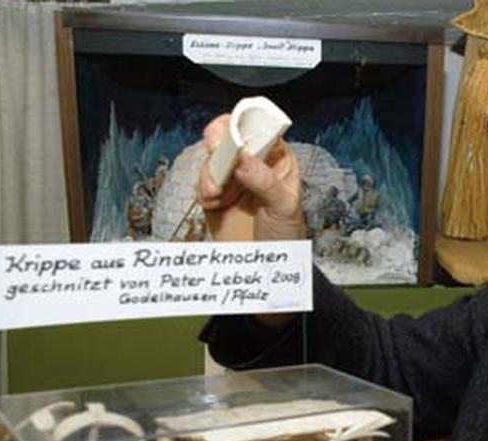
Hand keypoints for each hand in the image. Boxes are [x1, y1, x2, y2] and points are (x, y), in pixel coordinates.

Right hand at [197, 114, 306, 241]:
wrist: (266, 267)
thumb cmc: (286, 235)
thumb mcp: (283, 206)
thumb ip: (264, 181)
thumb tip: (244, 158)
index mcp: (277, 158)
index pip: (258, 129)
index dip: (242, 126)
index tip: (233, 135)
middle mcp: (253, 163)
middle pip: (228, 138)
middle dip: (219, 146)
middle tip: (216, 153)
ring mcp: (233, 178)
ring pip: (211, 159)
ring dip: (209, 173)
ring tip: (217, 194)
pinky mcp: (216, 193)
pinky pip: (202, 181)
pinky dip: (203, 190)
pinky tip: (215, 202)